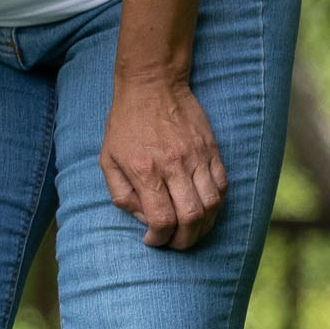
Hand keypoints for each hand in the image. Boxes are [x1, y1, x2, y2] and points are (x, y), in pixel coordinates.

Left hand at [100, 73, 225, 249]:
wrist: (151, 85)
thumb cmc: (124, 124)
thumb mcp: (107, 160)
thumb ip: (121, 194)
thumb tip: (142, 219)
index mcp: (145, 171)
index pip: (162, 219)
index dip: (160, 238)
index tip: (154, 241)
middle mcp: (174, 166)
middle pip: (192, 217)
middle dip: (185, 240)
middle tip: (176, 244)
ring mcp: (197, 157)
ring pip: (213, 205)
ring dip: (204, 226)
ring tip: (191, 231)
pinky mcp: (211, 149)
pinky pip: (222, 185)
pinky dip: (216, 203)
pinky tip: (204, 208)